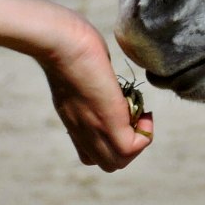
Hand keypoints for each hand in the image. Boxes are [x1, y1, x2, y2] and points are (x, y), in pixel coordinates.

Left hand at [39, 19, 154, 171]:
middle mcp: (80, 129)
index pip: (90, 153)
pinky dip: (144, 135)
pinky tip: (145, 113)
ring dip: (137, 142)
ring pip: (118, 162)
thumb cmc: (67, 40)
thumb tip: (102, 65)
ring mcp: (93, 128)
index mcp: (73, 119)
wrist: (60, 41)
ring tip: (141, 115)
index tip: (121, 114)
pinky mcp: (108, 122)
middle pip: (107, 163)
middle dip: (128, 145)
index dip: (111, 140)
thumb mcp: (81, 67)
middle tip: (135, 117)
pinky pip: (131, 148)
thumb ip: (92, 76)